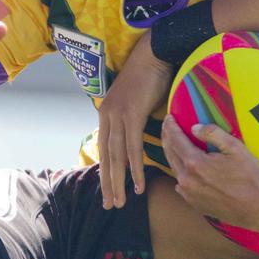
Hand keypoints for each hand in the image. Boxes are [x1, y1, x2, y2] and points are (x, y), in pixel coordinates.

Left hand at [98, 30, 172, 208]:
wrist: (154, 53)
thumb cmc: (150, 75)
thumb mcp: (138, 101)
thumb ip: (135, 118)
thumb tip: (140, 134)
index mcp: (107, 114)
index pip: (104, 149)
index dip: (105, 171)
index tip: (107, 189)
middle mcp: (107, 116)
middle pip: (106, 157)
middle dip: (107, 184)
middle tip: (110, 204)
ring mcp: (117, 116)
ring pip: (117, 157)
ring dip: (119, 182)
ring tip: (121, 202)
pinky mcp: (131, 115)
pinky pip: (132, 148)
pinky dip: (135, 169)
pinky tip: (137, 185)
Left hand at [161, 114, 258, 231]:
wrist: (257, 209)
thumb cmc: (251, 178)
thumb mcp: (236, 148)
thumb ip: (214, 134)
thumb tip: (195, 128)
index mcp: (195, 163)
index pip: (176, 140)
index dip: (171, 127)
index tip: (168, 117)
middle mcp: (187, 180)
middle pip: (171, 154)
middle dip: (167, 138)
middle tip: (167, 127)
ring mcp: (189, 194)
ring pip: (175, 170)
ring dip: (172, 155)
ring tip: (173, 144)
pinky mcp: (194, 204)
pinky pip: (181, 185)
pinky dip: (180, 173)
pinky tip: (183, 169)